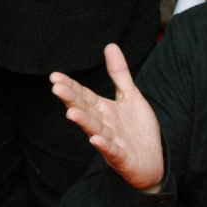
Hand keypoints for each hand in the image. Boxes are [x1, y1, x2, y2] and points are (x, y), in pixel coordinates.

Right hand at [50, 44, 165, 191]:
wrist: (152, 160)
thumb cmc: (137, 129)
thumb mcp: (130, 96)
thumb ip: (119, 73)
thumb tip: (110, 45)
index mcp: (103, 110)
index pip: (83, 96)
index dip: (70, 86)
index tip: (54, 76)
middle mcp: (103, 125)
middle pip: (85, 110)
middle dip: (71, 100)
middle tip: (56, 87)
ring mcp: (111, 141)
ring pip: (95, 130)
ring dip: (83, 122)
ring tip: (71, 112)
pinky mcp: (122, 157)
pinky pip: (112, 151)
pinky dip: (104, 146)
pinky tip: (95, 140)